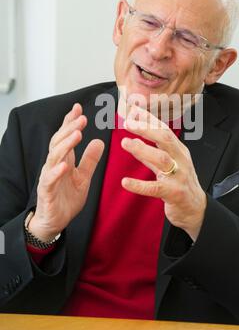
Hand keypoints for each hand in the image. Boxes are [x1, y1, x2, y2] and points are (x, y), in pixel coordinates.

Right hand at [29, 103, 103, 240]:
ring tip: (77, 134)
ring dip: (65, 144)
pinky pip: (50, 179)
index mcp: (64, 159)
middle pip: (59, 142)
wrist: (55, 222)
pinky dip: (57, 171)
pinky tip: (65, 164)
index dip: (70, 122)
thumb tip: (99, 141)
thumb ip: (90, 160)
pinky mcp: (47, 191)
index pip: (65, 136)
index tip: (78, 107)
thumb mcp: (84, 177)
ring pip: (54, 156)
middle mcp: (54, 165)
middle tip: (82, 118)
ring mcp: (49, 177)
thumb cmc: (67, 198)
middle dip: (70, 128)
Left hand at [121, 105, 206, 241]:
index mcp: (179, 151)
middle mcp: (181, 160)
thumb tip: (134, 138)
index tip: (134, 110)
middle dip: (147, 128)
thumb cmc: (180, 184)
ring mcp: (179, 176)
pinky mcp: (174, 193)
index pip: (164, 130)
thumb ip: (152, 152)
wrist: (196, 209)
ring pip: (161, 159)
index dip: (150, 119)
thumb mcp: (169, 165)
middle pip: (165, 139)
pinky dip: (139, 185)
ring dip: (142, 150)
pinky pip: (155, 188)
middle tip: (128, 123)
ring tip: (125, 143)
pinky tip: (125, 182)